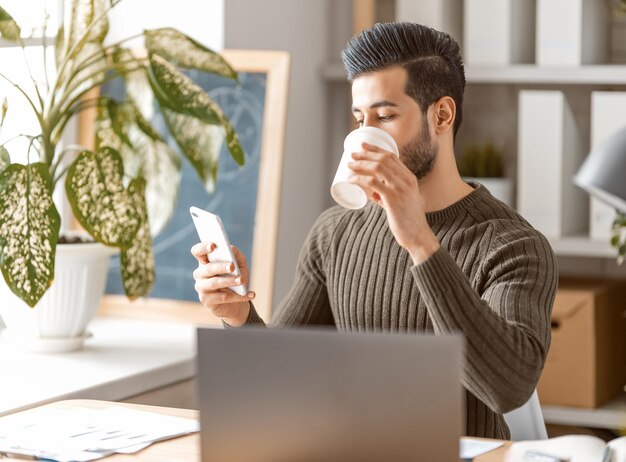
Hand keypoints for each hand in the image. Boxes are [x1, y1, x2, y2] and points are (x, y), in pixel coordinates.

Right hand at [191, 242, 254, 325]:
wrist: (236, 303)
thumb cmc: (236, 280)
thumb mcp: (240, 265)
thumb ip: (236, 255)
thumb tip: (231, 248)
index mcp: (206, 262)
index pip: (198, 251)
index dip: (203, 247)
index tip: (212, 246)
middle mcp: (200, 274)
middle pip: (208, 268)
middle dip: (220, 267)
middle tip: (232, 266)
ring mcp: (201, 287)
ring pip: (214, 283)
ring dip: (229, 281)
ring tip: (241, 280)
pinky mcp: (206, 300)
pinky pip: (222, 298)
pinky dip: (238, 296)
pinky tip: (250, 294)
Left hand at [348, 142, 439, 263]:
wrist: (417, 234)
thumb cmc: (407, 219)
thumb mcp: (403, 200)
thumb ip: (388, 195)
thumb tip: (372, 193)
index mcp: (410, 178)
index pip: (392, 156)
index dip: (376, 149)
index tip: (363, 146)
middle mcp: (406, 180)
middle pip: (383, 159)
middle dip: (365, 154)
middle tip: (352, 155)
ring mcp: (400, 189)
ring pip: (377, 168)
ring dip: (361, 164)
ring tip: (349, 165)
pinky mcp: (393, 199)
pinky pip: (372, 183)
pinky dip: (360, 179)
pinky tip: (352, 180)